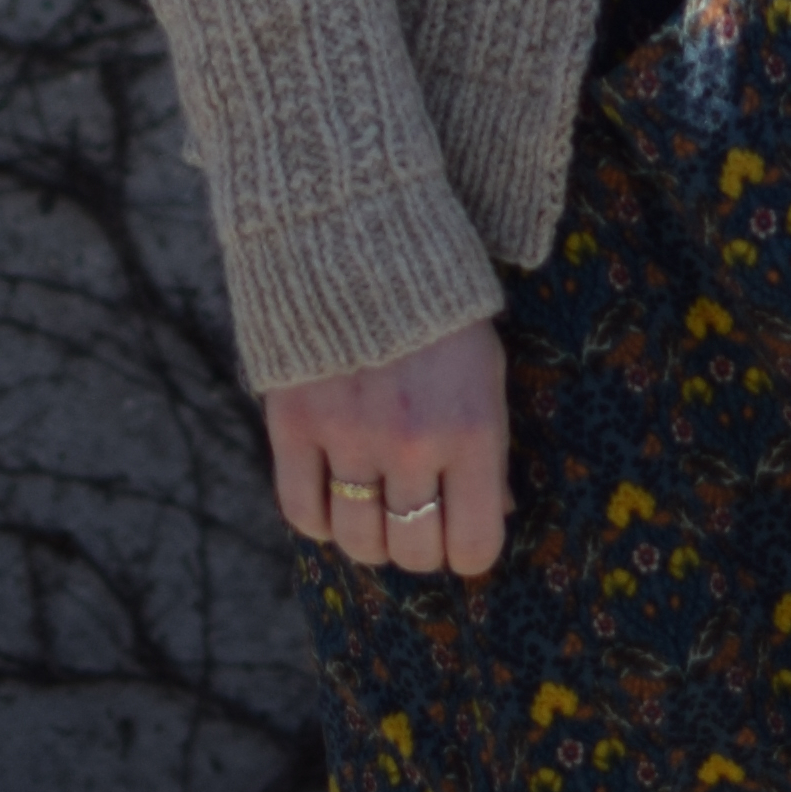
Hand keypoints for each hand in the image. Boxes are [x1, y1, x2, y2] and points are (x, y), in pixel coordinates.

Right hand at [262, 317, 511, 578]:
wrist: (363, 240)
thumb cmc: (440, 311)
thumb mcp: (486, 372)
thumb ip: (487, 448)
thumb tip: (495, 514)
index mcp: (472, 429)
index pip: (474, 546)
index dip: (467, 551)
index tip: (460, 533)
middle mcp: (412, 442)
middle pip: (412, 551)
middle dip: (417, 545)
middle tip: (415, 519)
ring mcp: (350, 435)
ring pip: (358, 541)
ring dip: (368, 535)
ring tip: (374, 508)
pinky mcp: (296, 422)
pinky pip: (302, 511)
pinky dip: (319, 517)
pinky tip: (333, 495)